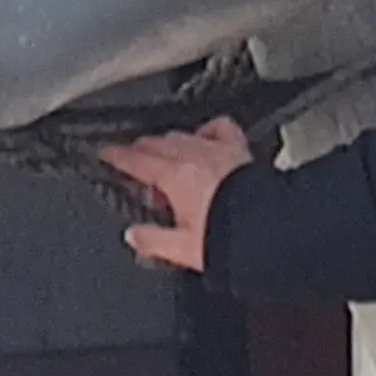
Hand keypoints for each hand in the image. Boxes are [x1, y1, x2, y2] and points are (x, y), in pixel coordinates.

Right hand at [104, 118, 254, 274]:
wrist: (272, 230)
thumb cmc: (230, 239)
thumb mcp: (183, 247)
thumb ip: (153, 240)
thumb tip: (134, 236)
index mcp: (174, 177)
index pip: (135, 160)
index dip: (116, 155)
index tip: (104, 152)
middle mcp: (194, 157)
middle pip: (156, 143)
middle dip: (141, 150)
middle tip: (133, 161)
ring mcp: (218, 150)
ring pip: (183, 135)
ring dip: (168, 142)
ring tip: (164, 157)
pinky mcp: (239, 150)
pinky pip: (220, 128)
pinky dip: (207, 130)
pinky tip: (204, 138)